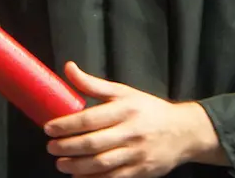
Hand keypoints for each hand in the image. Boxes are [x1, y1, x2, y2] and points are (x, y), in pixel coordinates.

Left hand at [43, 62, 218, 176]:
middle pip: (93, 143)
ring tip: (61, 164)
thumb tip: (68, 68)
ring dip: (76, 166)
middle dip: (67, 147)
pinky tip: (78, 176)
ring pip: (101, 163)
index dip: (66, 125)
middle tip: (51, 148)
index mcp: (125, 109)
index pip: (90, 118)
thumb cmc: (149, 110)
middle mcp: (131, 132)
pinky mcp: (141, 171)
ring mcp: (137, 154)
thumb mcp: (124, 92)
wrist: (185, 132)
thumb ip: (94, 84)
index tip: (49, 128)